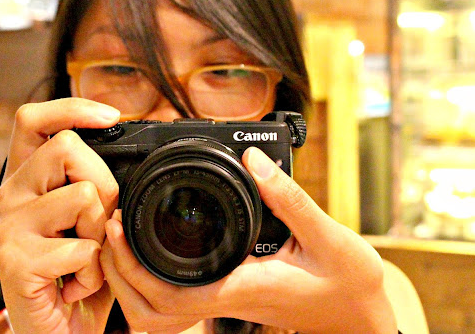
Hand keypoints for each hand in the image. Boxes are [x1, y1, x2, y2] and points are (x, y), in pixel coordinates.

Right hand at [0, 98, 120, 332]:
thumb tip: (122, 149)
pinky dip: (94, 272)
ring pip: (83, 196)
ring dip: (101, 235)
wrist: (55, 332)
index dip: (72, 109)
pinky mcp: (16, 260)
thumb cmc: (75, 272)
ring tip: (85, 261)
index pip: (34, 120)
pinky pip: (83, 247)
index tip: (111, 116)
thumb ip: (94, 185)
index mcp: (25, 180)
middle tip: (98, 225)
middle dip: (104, 184)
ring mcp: (8, 227)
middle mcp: (8, 195)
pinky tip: (76, 285)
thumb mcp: (88, 221)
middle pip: (68, 148)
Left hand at [100, 146, 396, 333]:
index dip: (134, 266)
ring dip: (133, 280)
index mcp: (242, 287)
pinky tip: (153, 247)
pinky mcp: (233, 295)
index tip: (121, 226)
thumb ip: (288, 197)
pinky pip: (181, 297)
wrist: (361, 316)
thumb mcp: (327, 235)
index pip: (171, 294)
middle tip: (113, 227)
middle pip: (153, 310)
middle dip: (121, 274)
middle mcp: (228, 300)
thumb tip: (253, 158)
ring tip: (123, 237)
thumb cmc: (349, 283)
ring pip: (163, 310)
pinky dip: (155, 278)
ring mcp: (228, 302)